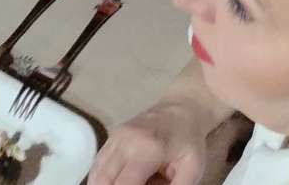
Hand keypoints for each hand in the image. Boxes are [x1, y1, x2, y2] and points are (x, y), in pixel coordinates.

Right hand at [88, 100, 209, 184]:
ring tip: (132, 184)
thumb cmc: (189, 141)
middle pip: (103, 180)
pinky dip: (102, 181)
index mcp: (148, 148)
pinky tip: (116, 184)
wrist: (182, 110)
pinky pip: (98, 165)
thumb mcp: (192, 170)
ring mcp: (115, 137)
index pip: (124, 184)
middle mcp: (125, 140)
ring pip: (96, 174)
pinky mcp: (111, 137)